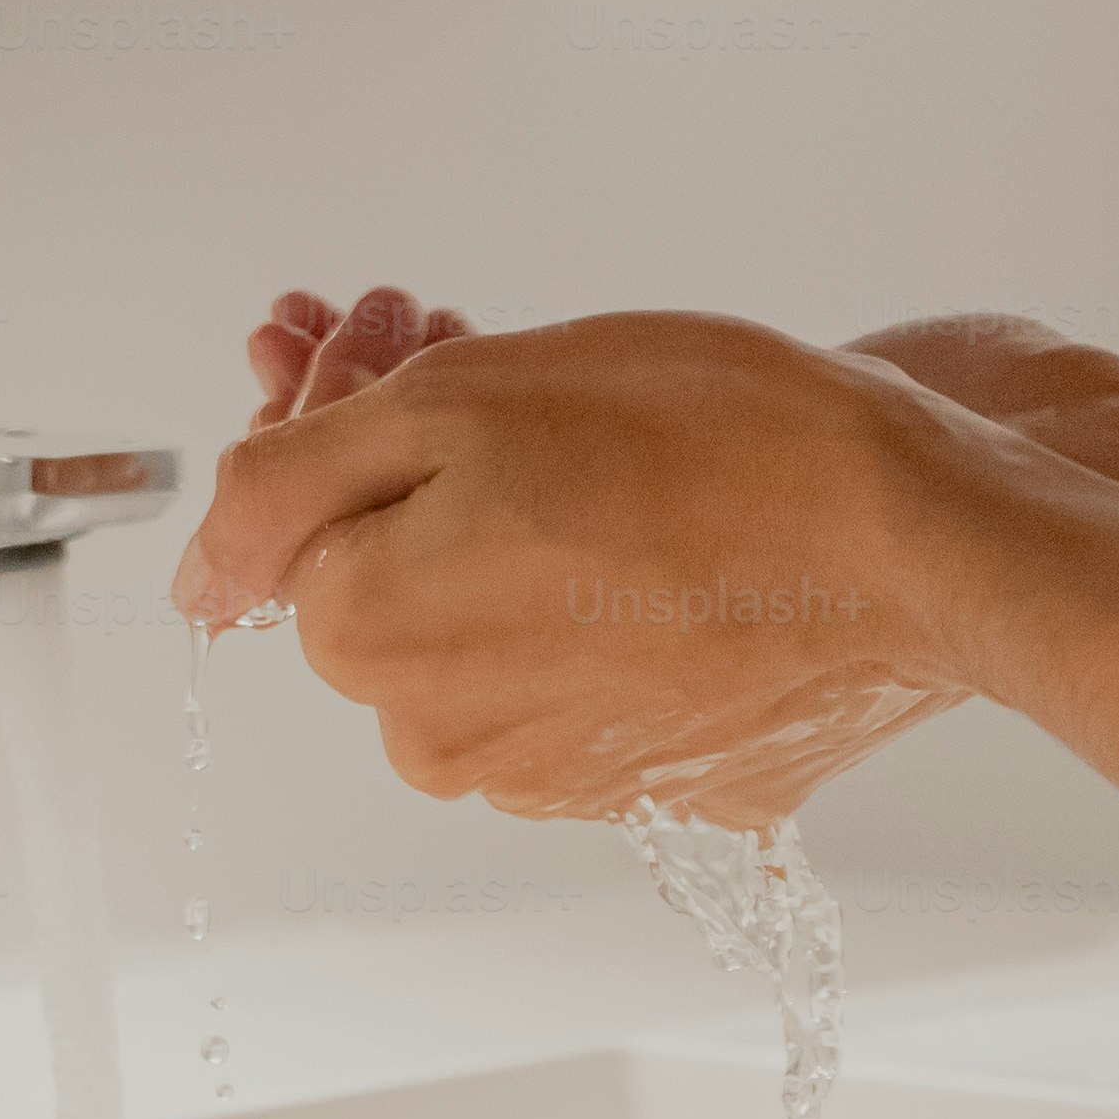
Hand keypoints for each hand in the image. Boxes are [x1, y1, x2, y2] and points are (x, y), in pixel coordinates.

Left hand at [174, 308, 987, 826]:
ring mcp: (550, 773)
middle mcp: (441, 739)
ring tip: (607, 438)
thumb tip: (199, 573)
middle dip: (422, 460)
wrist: (918, 542)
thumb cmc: (713, 444)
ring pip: (479, 615)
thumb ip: (287, 484)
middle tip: (514, 367)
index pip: (294, 518)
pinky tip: (661, 520)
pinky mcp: (650, 781)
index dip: (355, 408)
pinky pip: (577, 665)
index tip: (420, 336)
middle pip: (381, 569)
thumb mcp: (459, 398)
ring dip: (507, 520)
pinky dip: (593, 588)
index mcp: (371, 641)